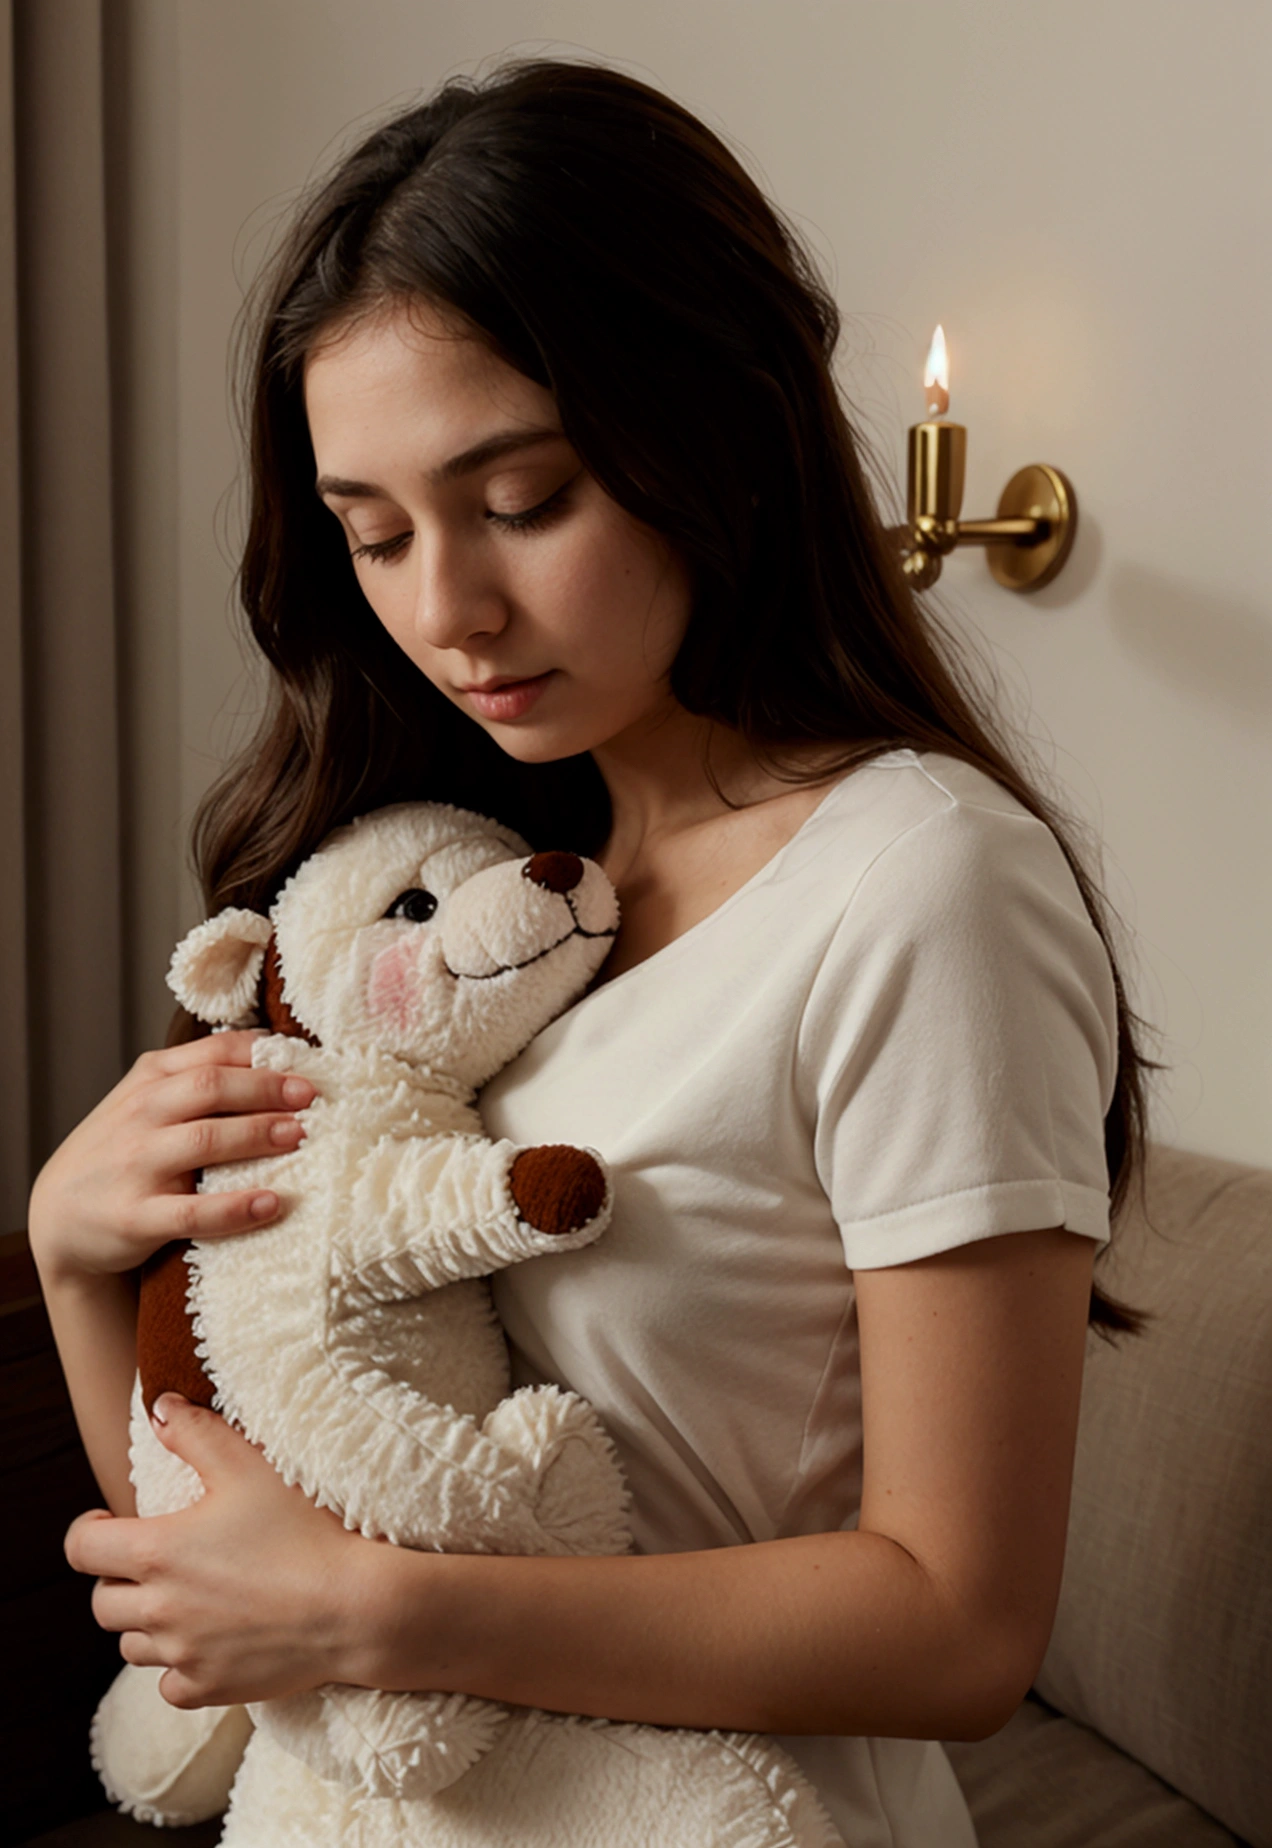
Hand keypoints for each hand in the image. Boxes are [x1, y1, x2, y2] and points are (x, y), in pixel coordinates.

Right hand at [29, 1031, 315, 1282]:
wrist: (60, 1217)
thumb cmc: (123, 1151)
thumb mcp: (147, 1101)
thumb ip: (197, 1078)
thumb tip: (277, 1059)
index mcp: (150, 1079)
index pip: (213, 1052)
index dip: (263, 1056)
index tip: (308, 1065)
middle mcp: (141, 1114)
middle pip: (210, 1087)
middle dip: (266, 1089)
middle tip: (312, 1098)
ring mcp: (135, 1164)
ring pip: (203, 1139)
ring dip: (257, 1134)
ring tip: (299, 1137)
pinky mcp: (135, 1217)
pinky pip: (191, 1211)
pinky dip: (235, 1208)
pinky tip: (271, 1203)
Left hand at [66, 1396, 371, 1707]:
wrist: (354, 1606)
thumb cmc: (303, 1530)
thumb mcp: (248, 1467)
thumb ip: (196, 1433)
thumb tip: (160, 1409)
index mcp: (158, 1552)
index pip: (82, 1549)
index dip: (88, 1532)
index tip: (107, 1523)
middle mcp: (159, 1610)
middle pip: (102, 1604)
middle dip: (118, 1580)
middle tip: (153, 1562)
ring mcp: (182, 1655)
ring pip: (132, 1646)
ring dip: (146, 1624)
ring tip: (183, 1601)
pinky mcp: (209, 1688)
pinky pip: (169, 1686)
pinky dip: (179, 1666)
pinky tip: (208, 1642)